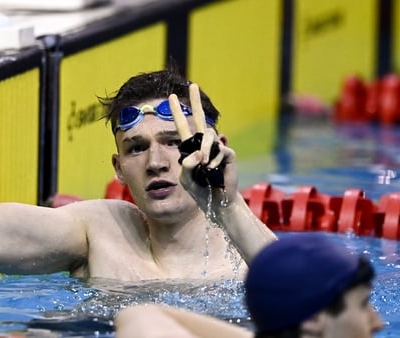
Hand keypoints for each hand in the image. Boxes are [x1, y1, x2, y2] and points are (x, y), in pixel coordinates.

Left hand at [169, 84, 238, 208]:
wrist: (216, 202)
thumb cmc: (200, 189)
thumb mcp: (186, 178)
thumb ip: (186, 166)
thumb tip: (197, 153)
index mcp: (191, 148)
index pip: (183, 126)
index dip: (177, 112)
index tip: (171, 97)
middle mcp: (204, 145)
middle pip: (200, 119)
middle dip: (195, 102)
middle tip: (193, 85)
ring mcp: (217, 148)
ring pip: (208, 136)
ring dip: (204, 149)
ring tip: (204, 165)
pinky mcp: (228, 154)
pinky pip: (220, 150)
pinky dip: (214, 161)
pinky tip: (213, 170)